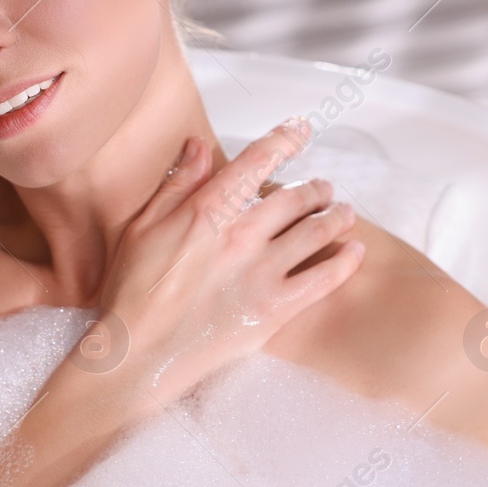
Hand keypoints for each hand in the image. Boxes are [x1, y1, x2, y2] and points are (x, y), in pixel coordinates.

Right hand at [94, 117, 364, 405]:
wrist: (138, 356)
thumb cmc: (132, 292)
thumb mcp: (141, 228)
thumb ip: (176, 184)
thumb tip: (198, 145)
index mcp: (207, 212)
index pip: (257, 162)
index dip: (285, 140)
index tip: (301, 130)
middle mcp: (241, 236)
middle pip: (295, 197)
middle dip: (316, 188)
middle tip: (325, 189)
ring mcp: (261, 272)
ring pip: (316, 231)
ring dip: (337, 216)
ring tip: (345, 213)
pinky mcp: (275, 309)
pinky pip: (324, 278)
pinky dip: (346, 261)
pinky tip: (355, 251)